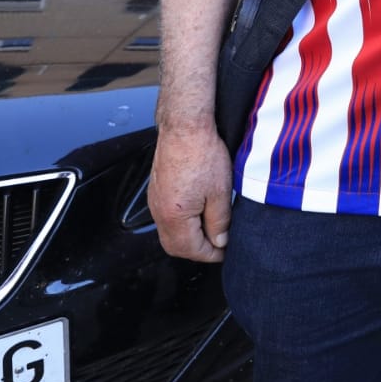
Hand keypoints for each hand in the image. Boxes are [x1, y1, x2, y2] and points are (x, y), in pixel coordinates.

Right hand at [147, 120, 232, 261]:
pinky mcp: (157, 191)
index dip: (211, 255)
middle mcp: (159, 212)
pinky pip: (166, 219)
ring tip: (211, 230)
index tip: (225, 252)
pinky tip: (197, 215)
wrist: (185, 127)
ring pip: (169, 234)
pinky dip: (181, 225)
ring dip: (189, 238)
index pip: (192, 250)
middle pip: (176, 247)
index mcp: (175, 216)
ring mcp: (155, 201)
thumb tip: (220, 241)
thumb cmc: (202, 153)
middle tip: (218, 245)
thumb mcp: (220, 192)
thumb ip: (219, 222)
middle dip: (198, 251)